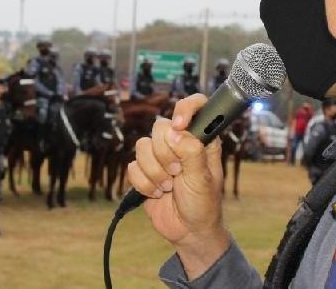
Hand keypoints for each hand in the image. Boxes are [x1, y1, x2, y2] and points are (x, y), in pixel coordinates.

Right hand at [127, 93, 229, 278]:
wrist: (188, 230)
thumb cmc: (203, 203)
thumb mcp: (203, 179)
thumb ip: (192, 153)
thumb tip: (175, 132)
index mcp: (201, 138)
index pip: (195, 106)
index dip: (184, 109)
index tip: (179, 125)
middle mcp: (180, 142)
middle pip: (160, 127)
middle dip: (165, 155)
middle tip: (177, 172)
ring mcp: (161, 156)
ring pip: (142, 146)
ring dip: (154, 172)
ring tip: (168, 186)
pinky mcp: (144, 171)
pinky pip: (132, 167)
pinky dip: (143, 183)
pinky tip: (157, 193)